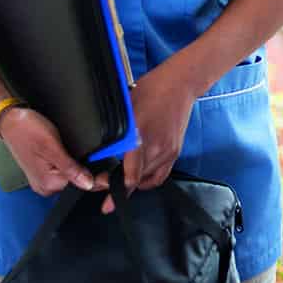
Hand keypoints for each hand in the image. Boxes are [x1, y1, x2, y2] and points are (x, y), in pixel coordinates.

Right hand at [0, 107, 97, 196]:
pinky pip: (60, 171)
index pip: (82, 183)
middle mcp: (44, 187)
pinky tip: (58, 150)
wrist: (11, 121)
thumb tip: (89, 184)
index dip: (93, 172)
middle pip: (75, 180)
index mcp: (48, 184)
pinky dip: (64, 162)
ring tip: (60, 147)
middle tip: (67, 147)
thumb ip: (71, 168)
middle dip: (80, 165)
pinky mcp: (42, 173)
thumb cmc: (28, 130)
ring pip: (68, 175)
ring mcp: (42, 181)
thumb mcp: (53, 147)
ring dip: (71, 163)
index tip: (96, 158)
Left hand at [103, 59, 197, 212]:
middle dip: (119, 186)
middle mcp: (157, 148)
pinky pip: (160, 176)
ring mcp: (168, 152)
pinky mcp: (175, 151)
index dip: (114, 189)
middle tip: (105, 183)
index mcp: (142, 136)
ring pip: (147, 180)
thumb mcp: (126, 107)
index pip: (129, 175)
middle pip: (136, 181)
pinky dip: (148, 181)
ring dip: (134, 183)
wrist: (180, 84)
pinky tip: (139, 180)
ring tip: (120, 182)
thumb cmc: (152, 89)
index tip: (104, 198)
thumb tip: (102, 147)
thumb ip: (117, 131)